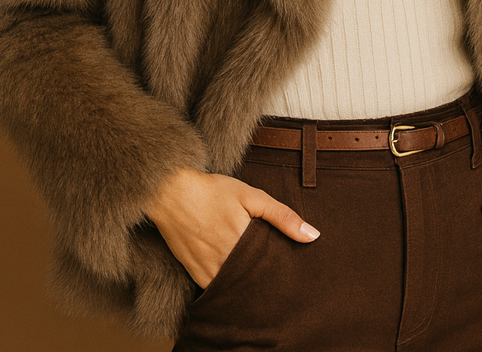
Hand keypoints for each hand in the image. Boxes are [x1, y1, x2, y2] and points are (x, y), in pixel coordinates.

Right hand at [145, 167, 317, 287]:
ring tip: (262, 279)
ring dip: (249, 286)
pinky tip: (238, 278)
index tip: (294, 273)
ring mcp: (208, 271)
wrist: (169, 194)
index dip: (283, 273)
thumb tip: (312, 236)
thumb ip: (283, 217)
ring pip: (236, 288)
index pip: (272, 271)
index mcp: (243, 245)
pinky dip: (229, 286)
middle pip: (255, 282)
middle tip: (282, 279)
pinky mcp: (195, 274)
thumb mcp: (252, 197)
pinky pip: (217, 289)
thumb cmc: (212, 192)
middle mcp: (225, 263)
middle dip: (268, 281)